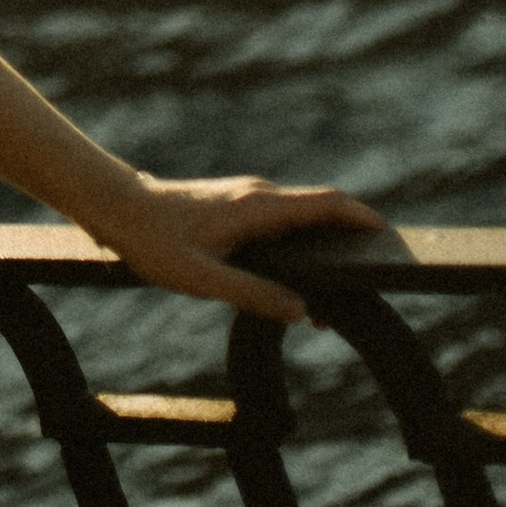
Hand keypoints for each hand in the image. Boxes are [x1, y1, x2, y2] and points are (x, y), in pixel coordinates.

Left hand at [83, 174, 384, 323]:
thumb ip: (253, 294)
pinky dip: (299, 247)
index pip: (327, 203)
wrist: (115, 206)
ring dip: (322, 250)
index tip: (390, 238)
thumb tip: (302, 311)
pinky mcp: (236, 206)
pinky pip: (281, 223)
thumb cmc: (153, 241)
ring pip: (301, 219)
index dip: (363, 218)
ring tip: (329, 302)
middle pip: (321, 212)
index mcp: (259, 207)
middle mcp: (259, 195)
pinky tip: (294, 283)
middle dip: (349, 243)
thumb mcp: (201, 278)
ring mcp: (247, 198)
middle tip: (365, 288)